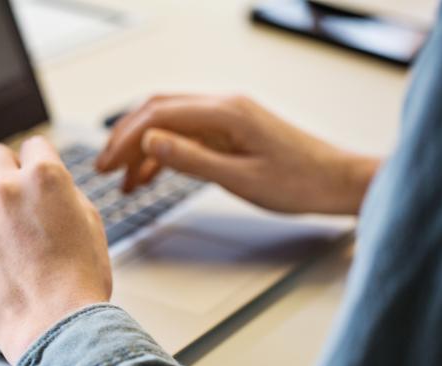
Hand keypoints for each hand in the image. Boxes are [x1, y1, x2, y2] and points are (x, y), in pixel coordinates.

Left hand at [0, 137, 111, 364]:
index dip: (36, 159)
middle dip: (4, 169)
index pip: (34, 145)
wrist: (56, 326)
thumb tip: (53, 187)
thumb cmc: (78, 285)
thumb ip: (67, 196)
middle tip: (9, 190)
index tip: (32, 170)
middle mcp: (7, 189)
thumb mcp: (91, 226)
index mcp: (45, 179)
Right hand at [96, 94, 379, 214]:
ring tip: (123, 181)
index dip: (125, 138)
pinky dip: (165, 154)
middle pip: (159, 112)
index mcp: (225, 112)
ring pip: (171, 124)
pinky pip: (188, 136)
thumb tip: (149, 142)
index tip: (105, 164)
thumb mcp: (240, 178)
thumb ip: (192, 159)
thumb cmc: (300, 182)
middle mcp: (223, 106)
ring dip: (143, 149)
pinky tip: (151, 177)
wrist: (338, 183)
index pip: (159, 115)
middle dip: (126, 138)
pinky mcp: (231, 131)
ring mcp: (227, 117)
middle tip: (104, 168)